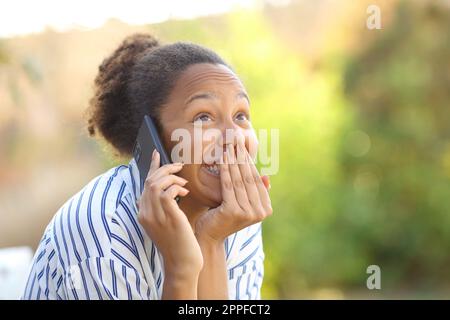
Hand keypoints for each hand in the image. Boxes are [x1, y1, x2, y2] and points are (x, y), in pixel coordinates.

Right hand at [137, 150, 202, 276]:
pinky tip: (185, 192)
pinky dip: (176, 187)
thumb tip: (170, 192)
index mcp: (143, 213)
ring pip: (156, 183)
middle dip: (165, 169)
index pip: (145, 184)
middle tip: (179, 167)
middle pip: (149, 181)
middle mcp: (145, 213)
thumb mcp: (167, 223)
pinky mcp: (167, 217)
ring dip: (172, 177)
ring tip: (184, 183)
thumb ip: (164, 207)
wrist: (182, 264)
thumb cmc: (179, 243)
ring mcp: (155, 215)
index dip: (152, 167)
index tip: (158, 154)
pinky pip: (166, 192)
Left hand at [195, 138, 272, 242]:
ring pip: (239, 180)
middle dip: (242, 158)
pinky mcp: (234, 211)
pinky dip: (225, 170)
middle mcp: (260, 212)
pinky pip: (228, 185)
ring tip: (229, 146)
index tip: (243, 147)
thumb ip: (254, 192)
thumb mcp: (242, 203)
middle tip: (236, 141)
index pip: (257, 180)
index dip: (250, 162)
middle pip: (248, 179)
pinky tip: (222, 158)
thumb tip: (266, 176)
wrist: (209, 236)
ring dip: (233, 161)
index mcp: (266, 209)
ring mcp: (248, 213)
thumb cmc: (224, 217)